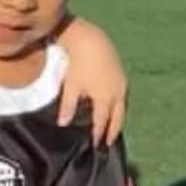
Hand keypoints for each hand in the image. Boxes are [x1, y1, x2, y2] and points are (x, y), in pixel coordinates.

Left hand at [57, 16, 127, 145]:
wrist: (90, 40)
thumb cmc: (78, 64)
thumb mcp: (71, 87)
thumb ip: (68, 107)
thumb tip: (62, 124)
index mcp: (105, 98)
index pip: (102, 121)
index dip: (99, 133)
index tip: (95, 144)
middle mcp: (117, 93)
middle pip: (117, 118)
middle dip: (113, 131)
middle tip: (108, 142)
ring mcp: (122, 83)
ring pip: (122, 107)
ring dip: (117, 118)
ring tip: (112, 127)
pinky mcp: (122, 74)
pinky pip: (122, 96)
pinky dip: (118, 105)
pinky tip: (112, 106)